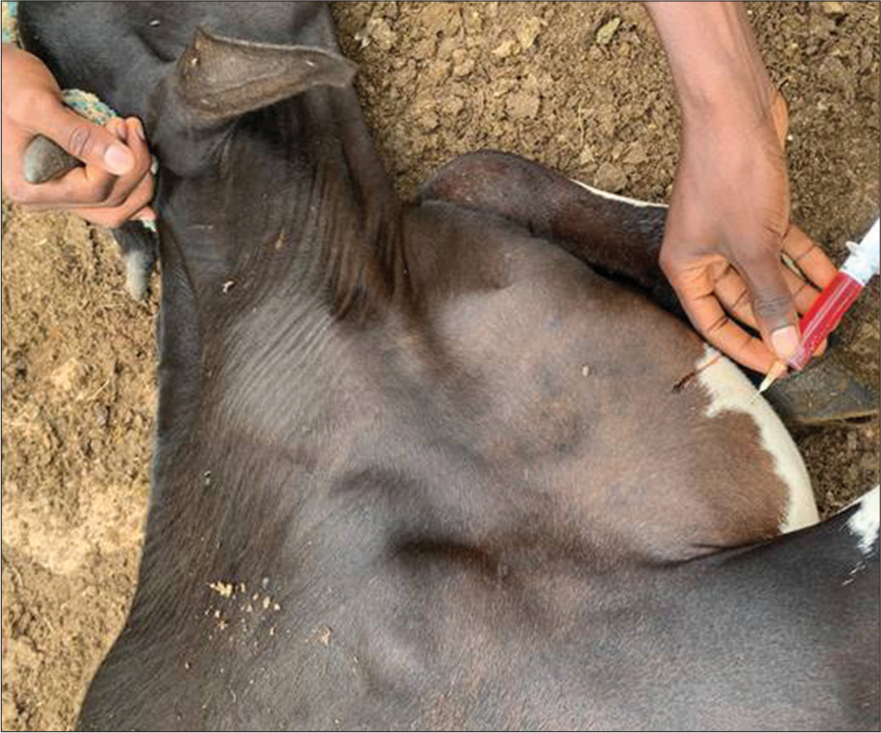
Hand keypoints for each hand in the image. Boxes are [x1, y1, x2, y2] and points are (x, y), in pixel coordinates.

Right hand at [1, 44, 154, 227]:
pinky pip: (108, 200)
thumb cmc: (7, 85)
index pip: (94, 190)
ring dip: (138, 180)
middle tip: (134, 127)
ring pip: (114, 208)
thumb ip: (79, 136)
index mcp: (30, 187)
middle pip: (110, 202)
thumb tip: (123, 162)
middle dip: (134, 167)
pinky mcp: (71, 183)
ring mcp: (60, 195)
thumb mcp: (39, 106)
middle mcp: (45, 199)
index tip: (122, 124)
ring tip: (138, 140)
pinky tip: (146, 180)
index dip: (119, 162)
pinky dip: (131, 189)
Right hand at [661, 91, 836, 372]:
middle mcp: (704, 252)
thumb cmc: (725, 174)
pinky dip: (803, 262)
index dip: (746, 345)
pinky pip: (780, 248)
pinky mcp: (754, 211)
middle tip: (812, 341)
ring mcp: (730, 231)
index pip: (713, 322)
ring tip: (829, 313)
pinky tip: (829, 279)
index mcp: (686, 267)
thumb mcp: (754, 250)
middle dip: (779, 320)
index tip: (778, 363)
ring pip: (766, 274)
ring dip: (796, 294)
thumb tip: (786, 345)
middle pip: (743, 300)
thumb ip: (771, 301)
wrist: (734, 112)